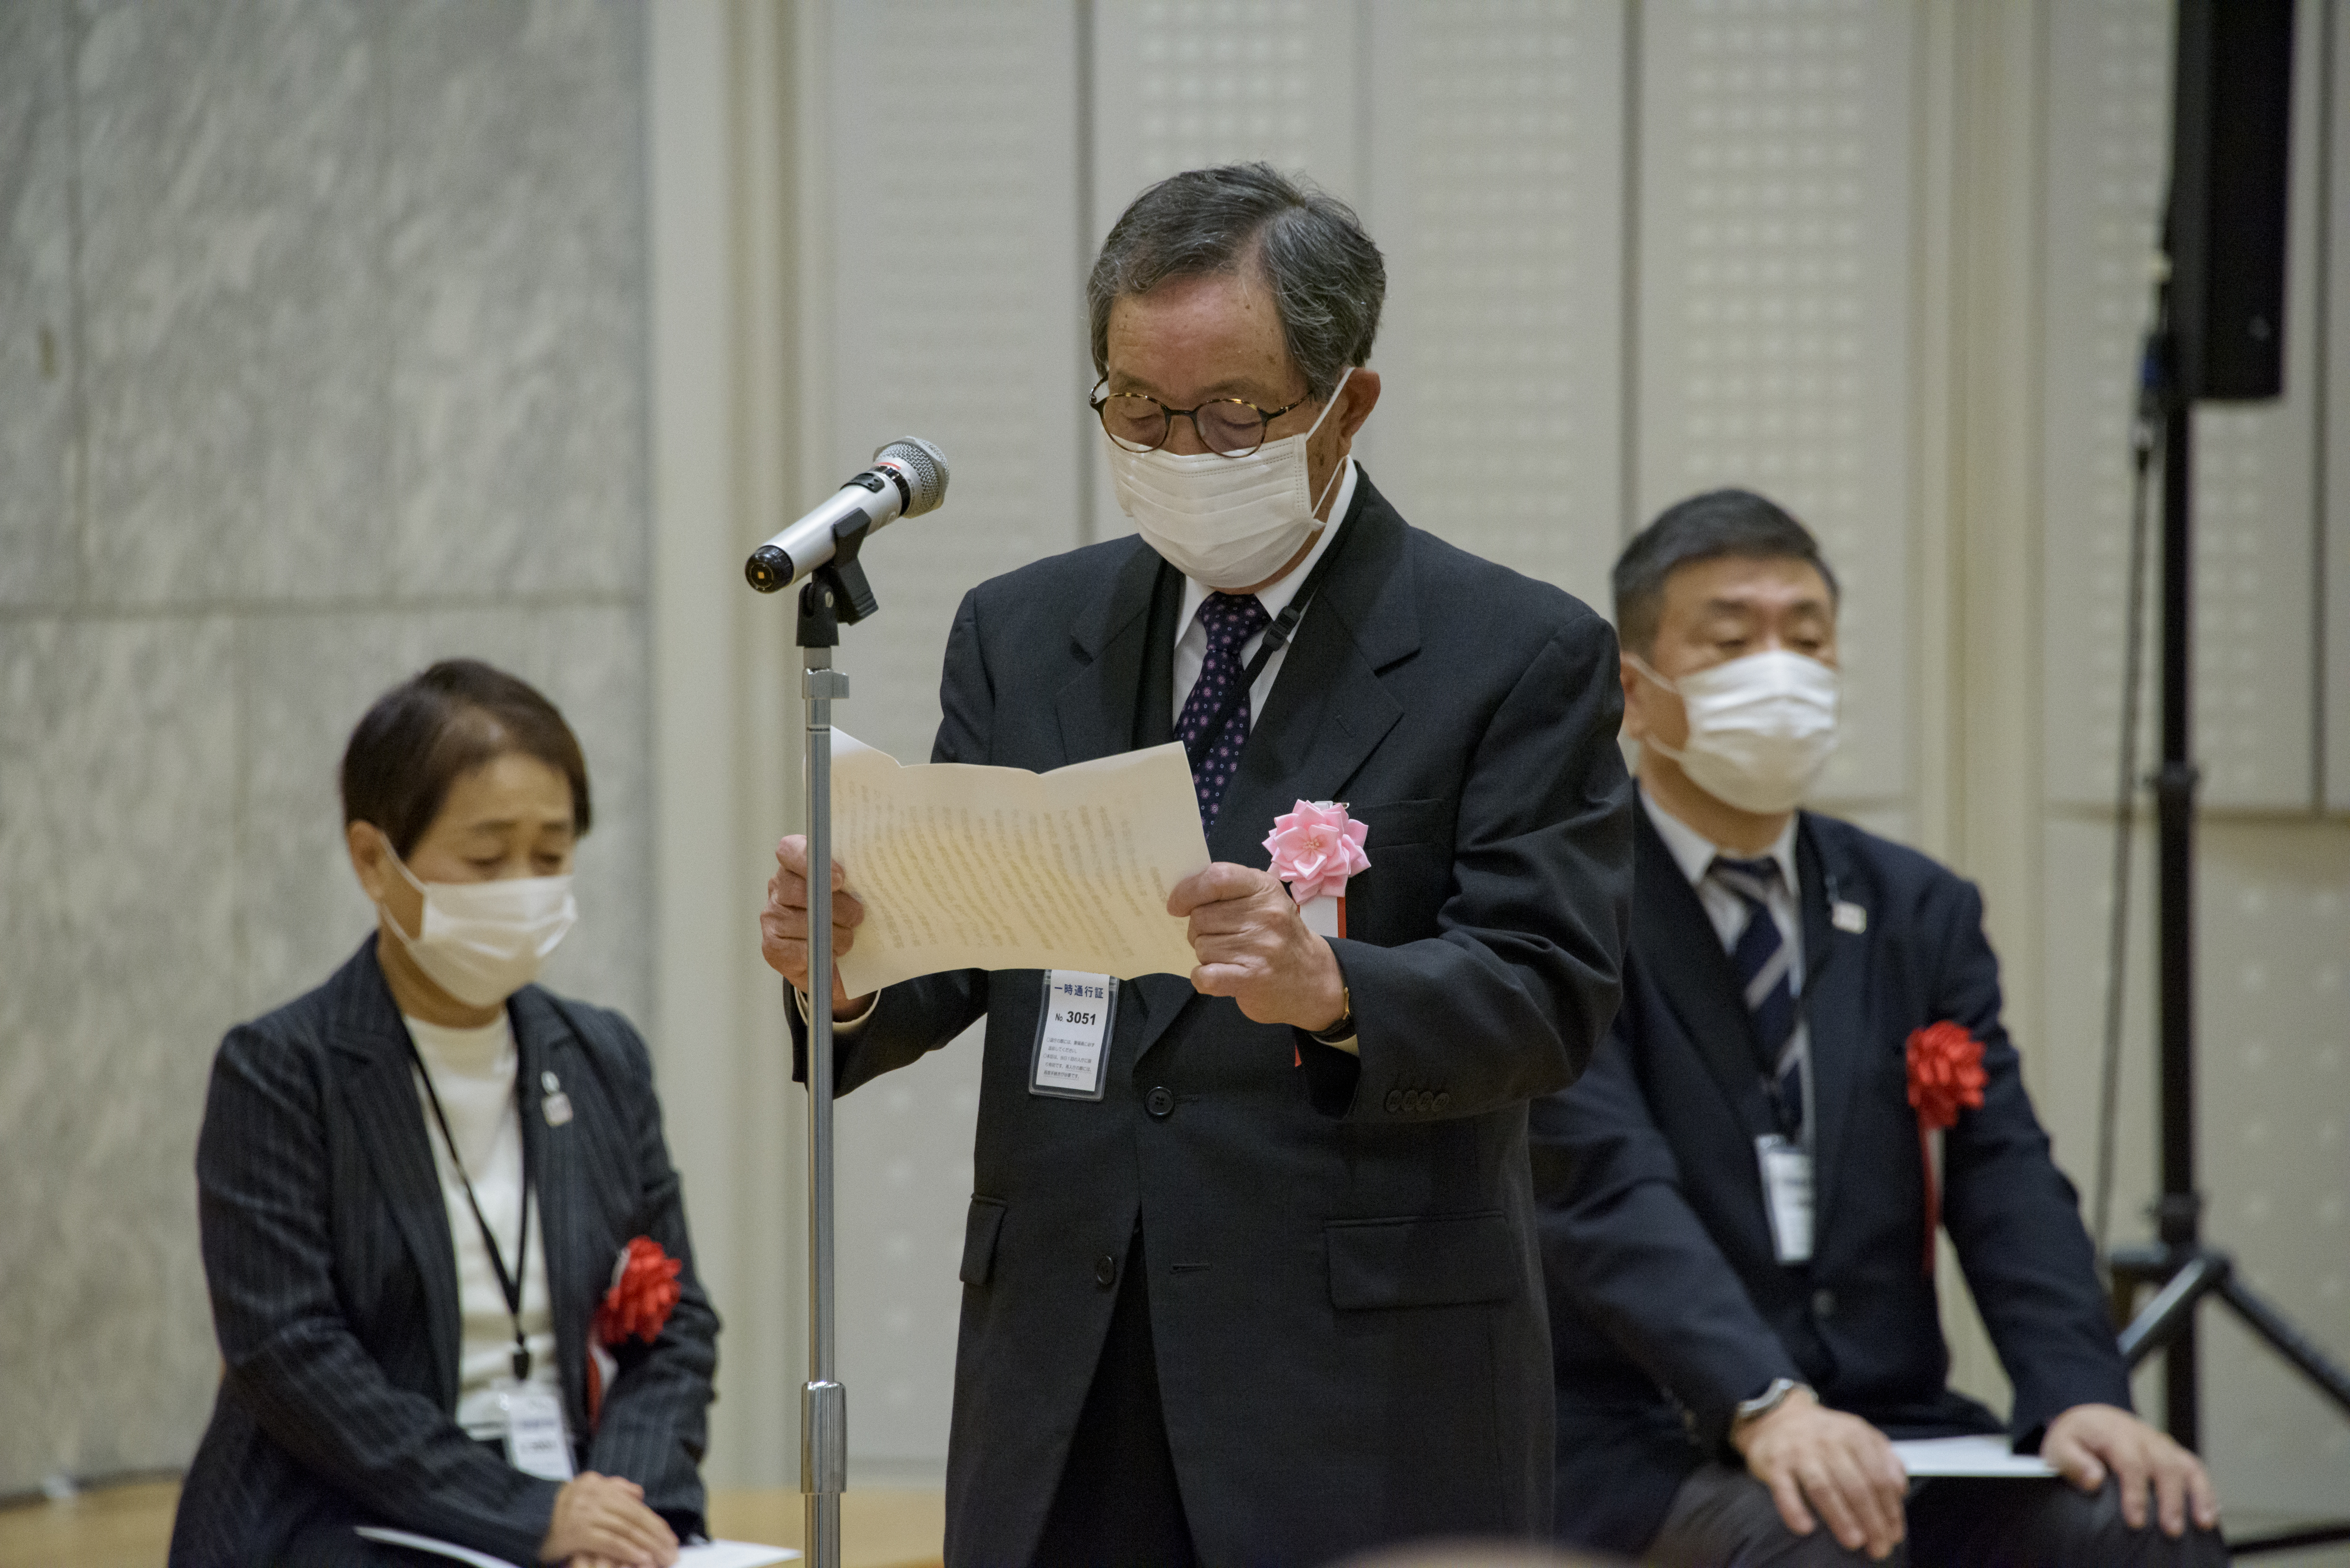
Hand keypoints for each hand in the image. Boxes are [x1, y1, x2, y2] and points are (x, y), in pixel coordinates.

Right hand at [539, 1472, 677, 1565]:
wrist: (526, 1521)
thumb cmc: (559, 1512)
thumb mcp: (585, 1492)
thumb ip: (612, 1489)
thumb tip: (638, 1493)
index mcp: (598, 1484)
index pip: (634, 1504)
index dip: (654, 1522)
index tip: (670, 1537)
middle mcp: (593, 1494)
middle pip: (634, 1517)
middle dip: (656, 1536)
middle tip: (672, 1552)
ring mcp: (585, 1513)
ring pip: (625, 1529)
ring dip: (647, 1546)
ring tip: (662, 1558)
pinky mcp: (577, 1532)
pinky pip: (610, 1542)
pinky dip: (628, 1550)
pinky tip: (641, 1559)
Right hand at [761, 836, 873, 1019]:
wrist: (835, 959)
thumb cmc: (848, 915)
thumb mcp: (853, 888)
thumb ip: (854, 874)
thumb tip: (873, 871)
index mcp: (795, 864)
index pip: (790, 850)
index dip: (810, 861)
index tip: (840, 879)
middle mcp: (778, 887)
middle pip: (804, 892)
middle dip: (840, 909)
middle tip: (857, 918)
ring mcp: (771, 917)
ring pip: (808, 925)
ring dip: (837, 936)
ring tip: (845, 939)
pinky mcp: (771, 947)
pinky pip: (802, 952)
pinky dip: (823, 956)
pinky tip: (830, 954)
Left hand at [1166, 863, 1346, 1030]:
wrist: (1314, 980)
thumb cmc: (1279, 937)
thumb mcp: (1264, 902)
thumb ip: (1228, 892)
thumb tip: (1181, 896)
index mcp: (1264, 888)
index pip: (1216, 877)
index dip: (1188, 890)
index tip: (1176, 906)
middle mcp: (1265, 914)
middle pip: (1201, 917)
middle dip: (1199, 931)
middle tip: (1220, 940)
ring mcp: (1260, 947)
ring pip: (1201, 946)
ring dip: (1206, 956)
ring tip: (1229, 958)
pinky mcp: (1253, 978)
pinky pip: (1205, 975)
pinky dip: (1203, 977)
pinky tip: (1217, 976)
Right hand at [1731, 1386, 1908, 1560]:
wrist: (1778, 1416)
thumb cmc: (1824, 1435)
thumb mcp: (1859, 1435)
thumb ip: (1884, 1459)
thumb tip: (1900, 1490)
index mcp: (1854, 1435)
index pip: (1880, 1477)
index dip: (1890, 1510)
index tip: (1894, 1534)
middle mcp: (1828, 1441)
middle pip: (1856, 1485)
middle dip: (1871, 1521)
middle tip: (1878, 1547)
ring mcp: (1800, 1451)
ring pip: (1823, 1487)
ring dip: (1841, 1517)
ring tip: (1853, 1541)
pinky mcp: (1774, 1463)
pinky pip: (1784, 1488)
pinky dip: (1794, 1509)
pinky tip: (1806, 1528)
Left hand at [2043, 1402, 2218, 1536]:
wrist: (2091, 1418)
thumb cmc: (2076, 1438)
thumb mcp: (2060, 1446)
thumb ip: (2072, 1462)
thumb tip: (2094, 1480)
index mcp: (2115, 1434)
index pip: (2130, 1463)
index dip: (2135, 1493)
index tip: (2136, 1521)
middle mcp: (2144, 1437)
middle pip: (2165, 1465)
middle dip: (2170, 1500)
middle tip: (2171, 1530)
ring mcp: (2162, 1444)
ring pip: (2186, 1466)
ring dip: (2198, 1495)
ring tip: (2203, 1523)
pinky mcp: (2173, 1454)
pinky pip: (2195, 1469)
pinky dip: (2206, 1491)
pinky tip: (2210, 1514)